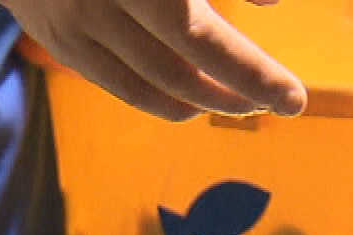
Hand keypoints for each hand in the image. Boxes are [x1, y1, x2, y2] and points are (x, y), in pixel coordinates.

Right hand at [2, 0, 306, 120]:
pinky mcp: (60, 40)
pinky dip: (160, 103)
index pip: (204, 35)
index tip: (292, 98)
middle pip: (183, 62)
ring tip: (244, 105)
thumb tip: (272, 3)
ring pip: (150, 81)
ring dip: (204, 102)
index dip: (252, 71)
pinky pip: (117, 85)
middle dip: (238, 91)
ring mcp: (79, 21)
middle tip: (280, 104)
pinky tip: (193, 106)